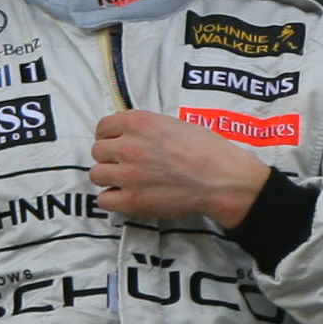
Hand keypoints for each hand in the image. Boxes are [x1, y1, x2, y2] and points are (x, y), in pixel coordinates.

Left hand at [90, 108, 272, 225]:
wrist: (225, 181)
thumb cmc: (210, 152)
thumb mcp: (178, 124)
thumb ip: (149, 128)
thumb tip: (136, 136)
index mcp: (139, 123)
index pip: (103, 127)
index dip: (109, 136)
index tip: (116, 144)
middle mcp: (129, 146)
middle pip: (98, 151)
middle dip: (110, 158)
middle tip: (126, 165)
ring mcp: (128, 174)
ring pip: (97, 174)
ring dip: (109, 178)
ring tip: (126, 182)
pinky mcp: (133, 200)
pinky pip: (104, 200)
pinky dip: (113, 200)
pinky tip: (126, 198)